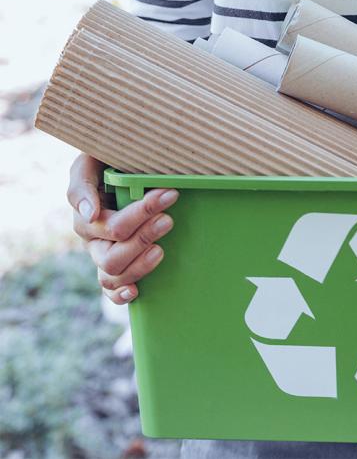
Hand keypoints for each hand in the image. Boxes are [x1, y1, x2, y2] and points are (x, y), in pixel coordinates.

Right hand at [67, 153, 178, 303]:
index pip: (112, 225)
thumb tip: (90, 212)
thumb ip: (83, 183)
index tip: (171, 194)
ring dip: (139, 266)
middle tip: (168, 220)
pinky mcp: (116, 268)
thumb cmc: (108, 162)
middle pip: (112, 255)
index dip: (142, 212)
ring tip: (161, 250)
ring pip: (113, 275)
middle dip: (143, 238)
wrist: (122, 167)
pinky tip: (136, 291)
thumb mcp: (91, 162)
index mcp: (87, 216)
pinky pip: (110, 291)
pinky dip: (120, 296)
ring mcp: (103, 256)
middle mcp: (93, 240)